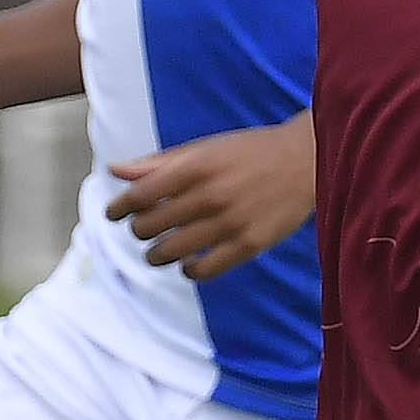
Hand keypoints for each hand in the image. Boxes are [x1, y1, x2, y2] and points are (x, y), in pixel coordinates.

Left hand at [103, 117, 316, 279]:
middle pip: (149, 227)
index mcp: (195, 166)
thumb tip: (115, 171)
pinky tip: (188, 263)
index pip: (139, 195)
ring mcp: (229, 222)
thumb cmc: (250, 152)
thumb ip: (159, 163)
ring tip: (159, 251)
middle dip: (139, 230)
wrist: (306, 160)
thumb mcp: (204, 149)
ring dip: (156, 255)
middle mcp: (209, 195)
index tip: (113, 214)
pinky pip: (203, 270)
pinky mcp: (249, 244)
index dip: (119, 208)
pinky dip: (188, 270)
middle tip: (144, 229)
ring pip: (170, 252)